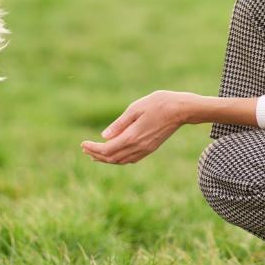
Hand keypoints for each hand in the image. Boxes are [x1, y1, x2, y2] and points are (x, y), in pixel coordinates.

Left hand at [81, 90, 197, 163]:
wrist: (182, 110)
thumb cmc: (159, 103)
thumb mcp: (135, 108)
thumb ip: (119, 124)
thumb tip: (104, 136)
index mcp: (132, 136)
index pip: (107, 149)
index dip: (93, 149)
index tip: (82, 144)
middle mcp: (138, 147)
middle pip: (112, 158)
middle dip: (97, 155)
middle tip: (85, 150)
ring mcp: (146, 149)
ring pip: (121, 160)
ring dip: (107, 159)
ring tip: (95, 154)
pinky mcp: (150, 148)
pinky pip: (131, 159)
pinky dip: (118, 158)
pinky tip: (114, 153)